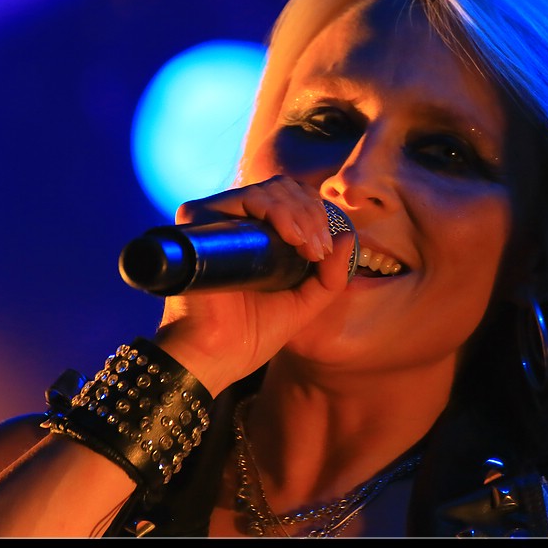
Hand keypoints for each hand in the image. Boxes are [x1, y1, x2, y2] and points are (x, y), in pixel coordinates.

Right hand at [149, 176, 354, 394]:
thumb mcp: (303, 303)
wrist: (215, 357)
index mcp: (253, 233)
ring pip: (269, 191)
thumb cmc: (251, 334)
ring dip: (300, 214)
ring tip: (309, 248)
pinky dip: (276, 211)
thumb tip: (348, 235)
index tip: (325, 252)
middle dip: (312, 215)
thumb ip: (330, 276)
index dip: (316, 214)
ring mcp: (215, 218)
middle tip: (319, 252)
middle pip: (282, 189)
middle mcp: (232, 220)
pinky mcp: (199, 221)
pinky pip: (245, 198)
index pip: (291, 198)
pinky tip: (292, 237)